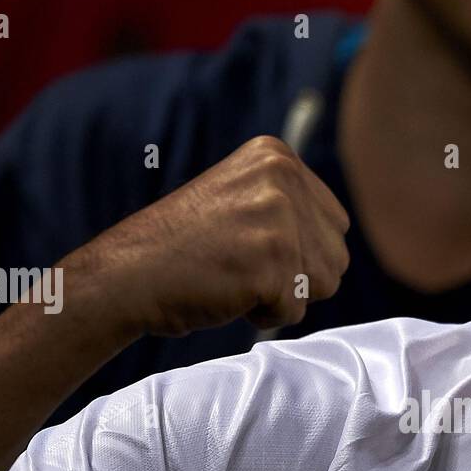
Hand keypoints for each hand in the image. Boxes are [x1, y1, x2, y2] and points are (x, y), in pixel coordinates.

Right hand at [64, 135, 350, 337]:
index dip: (299, 251)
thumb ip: (292, 207)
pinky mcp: (273, 259)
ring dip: (283, 295)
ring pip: (325, 284)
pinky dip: (265, 314)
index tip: (248, 244)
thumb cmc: (184, 249)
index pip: (336, 223)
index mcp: (277, 156)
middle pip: (338, 256)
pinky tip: (227, 292)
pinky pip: (295, 310)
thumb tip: (342, 243)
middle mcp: (283, 177)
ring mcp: (280, 217)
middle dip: (298, 276)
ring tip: (235, 277)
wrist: (129, 274)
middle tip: (241, 265)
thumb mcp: (243, 200)